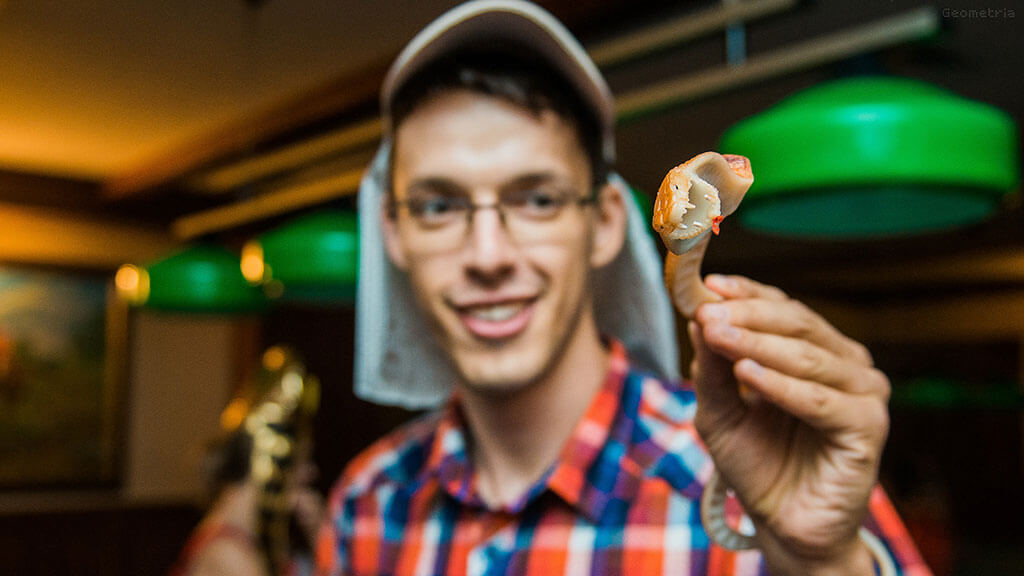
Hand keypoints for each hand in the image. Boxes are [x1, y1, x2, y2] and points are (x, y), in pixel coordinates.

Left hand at [689, 274, 888, 574]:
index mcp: (815, 350)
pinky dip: (782, 385)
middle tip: (708, 312)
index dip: (746, 293)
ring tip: (718, 335)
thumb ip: (712, 368)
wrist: (782, 525)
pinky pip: (821, 400)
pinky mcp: (869, 427)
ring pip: (808, 357)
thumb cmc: (757, 463)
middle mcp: (845, 364)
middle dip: (747, 316)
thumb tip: (699, 316)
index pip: (781, 308)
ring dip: (757, 344)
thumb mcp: (720, 411)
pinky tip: (747, 375)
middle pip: (796, 323)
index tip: (708, 285)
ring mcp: (862, 393)